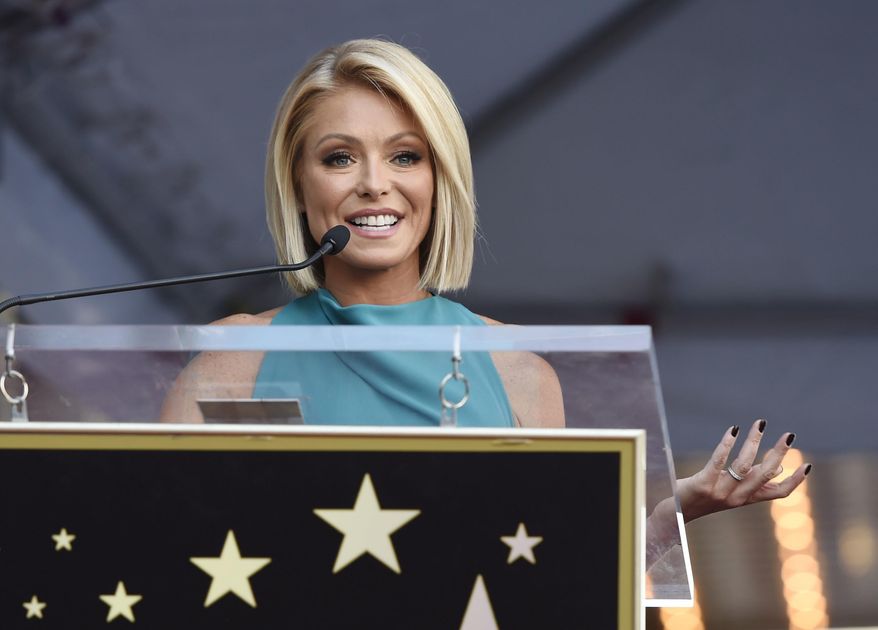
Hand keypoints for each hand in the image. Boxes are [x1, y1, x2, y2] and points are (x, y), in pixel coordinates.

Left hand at [676, 419, 811, 522]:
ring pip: (744, 465)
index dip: (795, 481)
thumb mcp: (732, 491)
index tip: (807, 465)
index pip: (778, 493)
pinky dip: (727, 444)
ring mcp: (720, 492)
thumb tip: (779, 467)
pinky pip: (718, 462)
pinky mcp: (703, 484)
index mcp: (746, 499)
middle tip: (789, 435)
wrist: (675, 514)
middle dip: (779, 453)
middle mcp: (737, 498)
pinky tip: (733, 430)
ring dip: (754, 442)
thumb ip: (753, 480)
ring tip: (760, 424)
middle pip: (765, 474)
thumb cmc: (705, 497)